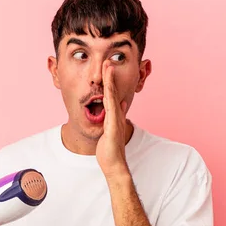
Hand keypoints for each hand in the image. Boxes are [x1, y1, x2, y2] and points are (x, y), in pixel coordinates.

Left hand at [96, 61, 129, 178]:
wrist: (114, 164)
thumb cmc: (109, 151)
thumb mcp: (109, 132)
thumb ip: (112, 120)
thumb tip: (118, 108)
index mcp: (115, 116)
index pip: (112, 95)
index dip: (110, 82)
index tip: (108, 69)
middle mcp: (117, 115)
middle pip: (114, 92)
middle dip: (111, 76)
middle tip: (109, 62)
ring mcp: (116, 120)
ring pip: (113, 97)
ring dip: (111, 81)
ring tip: (108, 67)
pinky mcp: (114, 126)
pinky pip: (111, 108)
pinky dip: (110, 97)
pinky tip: (107, 87)